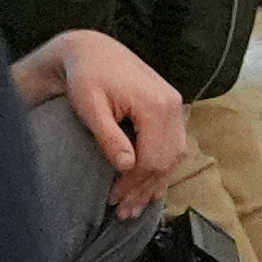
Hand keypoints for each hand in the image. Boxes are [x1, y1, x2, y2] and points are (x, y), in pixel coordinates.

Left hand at [14, 30, 195, 206]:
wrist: (92, 50)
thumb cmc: (86, 77)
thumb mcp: (90, 107)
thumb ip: (109, 136)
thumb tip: (127, 166)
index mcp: (155, 104)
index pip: (152, 158)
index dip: (134, 184)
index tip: (113, 200)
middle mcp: (172, 105)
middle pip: (166, 160)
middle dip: (144, 189)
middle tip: (123, 211)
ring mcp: (175, 105)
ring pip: (175, 155)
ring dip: (156, 182)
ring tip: (136, 205)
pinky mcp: (170, 107)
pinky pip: (175, 145)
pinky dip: (163, 167)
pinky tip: (150, 184)